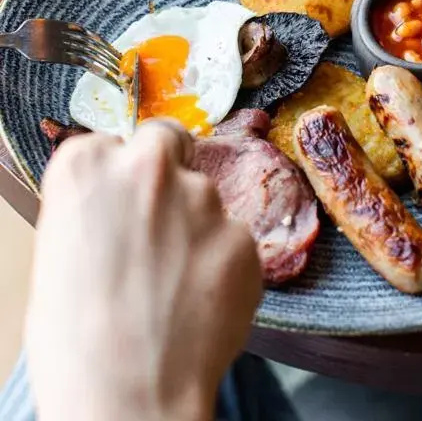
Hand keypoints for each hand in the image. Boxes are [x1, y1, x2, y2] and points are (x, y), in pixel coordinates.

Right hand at [25, 121, 260, 420]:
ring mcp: (204, 199)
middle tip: (160, 218)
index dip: (119, 173)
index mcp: (87, 167)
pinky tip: (202, 301)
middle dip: (167, 167)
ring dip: (196, 226)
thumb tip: (119, 204)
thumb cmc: (74, 338)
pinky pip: (232, 240)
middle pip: (167, 144)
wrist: (130, 395)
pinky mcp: (243, 235)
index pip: (113, 144)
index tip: (121, 201)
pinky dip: (223, 262)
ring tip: (176, 285)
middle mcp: (149, 167)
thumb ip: (97, 210)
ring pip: (204, 198)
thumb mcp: (59, 256)